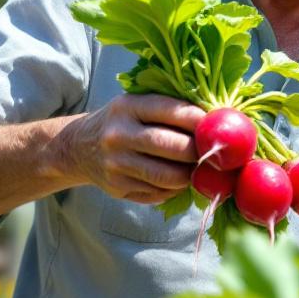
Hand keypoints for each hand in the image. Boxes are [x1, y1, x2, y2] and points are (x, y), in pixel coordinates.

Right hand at [62, 94, 205, 204]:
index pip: (172, 112)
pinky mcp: (118, 189)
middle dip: (200, 151)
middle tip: (214, 152)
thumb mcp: (137, 104)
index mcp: (128, 107)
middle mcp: (119, 135)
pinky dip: (175, 189)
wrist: (78, 147)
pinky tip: (177, 179)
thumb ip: (171, 109)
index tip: (220, 127)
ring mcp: (116, 165)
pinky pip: (159, 193)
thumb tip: (219, 119)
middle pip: (174, 147)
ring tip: (197, 167)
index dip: (201, 121)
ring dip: (190, 174)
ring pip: (169, 176)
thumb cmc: (123, 122)